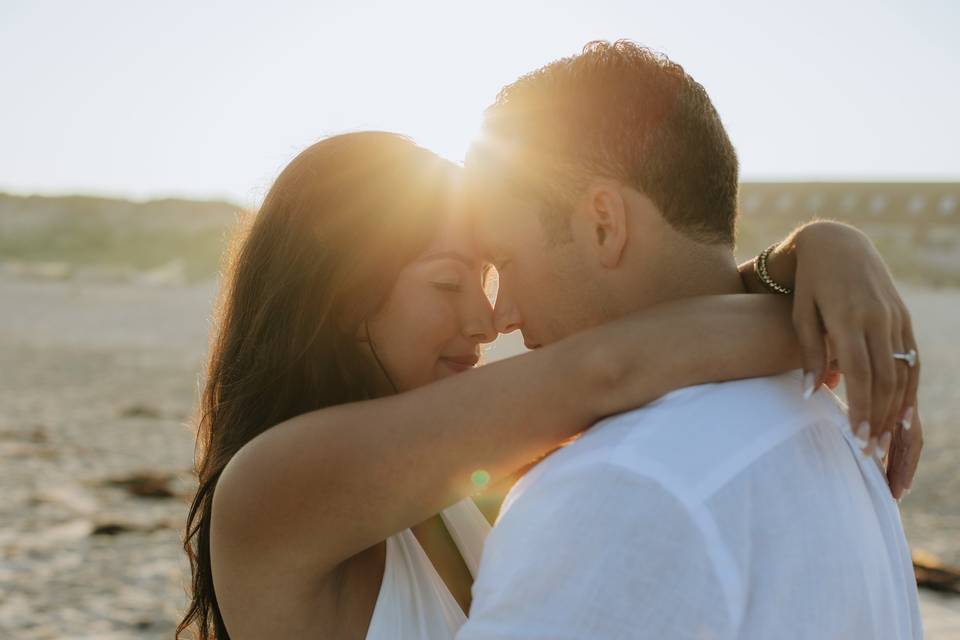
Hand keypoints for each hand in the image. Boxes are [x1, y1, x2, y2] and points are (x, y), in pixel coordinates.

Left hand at [790, 221, 919, 496]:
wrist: (836, 243)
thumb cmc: (809, 284)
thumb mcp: (801, 314)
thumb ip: (809, 353)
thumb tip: (811, 394)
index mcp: (849, 317)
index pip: (861, 373)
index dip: (863, 410)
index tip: (858, 442)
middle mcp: (879, 318)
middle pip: (887, 380)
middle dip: (881, 422)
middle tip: (872, 457)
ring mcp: (896, 317)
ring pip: (904, 374)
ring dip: (897, 413)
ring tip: (888, 447)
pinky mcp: (904, 318)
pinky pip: (912, 360)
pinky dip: (910, 390)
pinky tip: (906, 418)